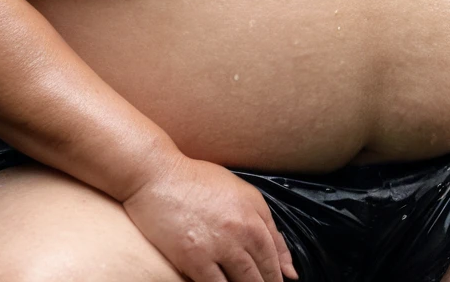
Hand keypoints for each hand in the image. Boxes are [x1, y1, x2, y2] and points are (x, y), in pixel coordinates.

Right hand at [122, 154, 297, 281]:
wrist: (159, 176)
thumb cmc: (198, 181)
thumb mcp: (241, 193)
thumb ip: (268, 226)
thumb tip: (290, 269)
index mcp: (255, 214)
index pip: (275, 257)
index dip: (277, 276)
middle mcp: (242, 230)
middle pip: (262, 273)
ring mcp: (219, 246)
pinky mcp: (195, 259)